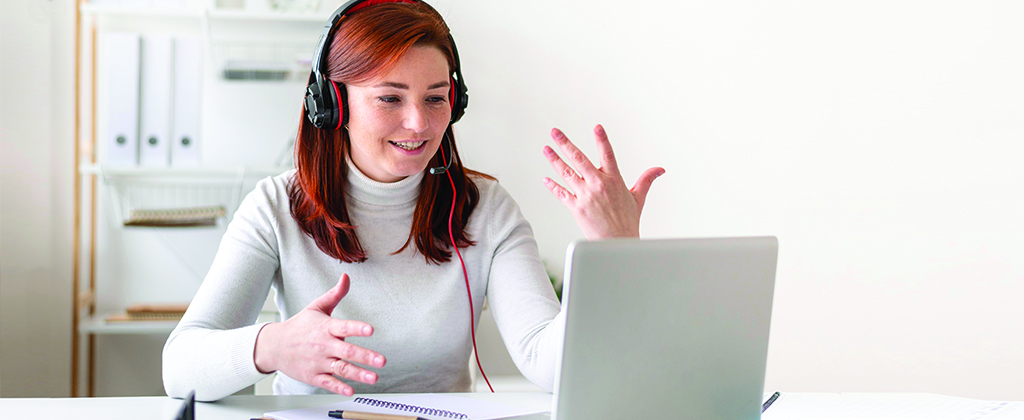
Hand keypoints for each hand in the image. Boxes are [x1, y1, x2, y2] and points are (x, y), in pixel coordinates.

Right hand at [253, 274, 385, 395]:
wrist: (274, 346)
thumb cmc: (299, 326)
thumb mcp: (316, 307)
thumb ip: (335, 294)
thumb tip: (346, 277)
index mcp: (326, 328)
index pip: (344, 327)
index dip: (357, 328)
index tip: (370, 329)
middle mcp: (323, 345)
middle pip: (346, 351)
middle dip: (366, 356)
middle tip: (382, 360)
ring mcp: (318, 362)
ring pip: (341, 369)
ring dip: (358, 374)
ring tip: (374, 377)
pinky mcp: (313, 376)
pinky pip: (328, 383)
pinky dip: (339, 387)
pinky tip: (351, 390)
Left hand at [542, 125, 663, 238]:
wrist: (617, 243)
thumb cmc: (627, 222)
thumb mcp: (639, 198)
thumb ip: (646, 179)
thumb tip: (659, 170)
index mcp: (614, 180)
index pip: (607, 154)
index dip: (602, 140)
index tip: (597, 127)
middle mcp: (598, 185)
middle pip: (578, 159)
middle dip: (565, 143)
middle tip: (555, 132)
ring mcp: (585, 196)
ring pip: (566, 173)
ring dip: (554, 159)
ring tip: (546, 149)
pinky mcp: (576, 207)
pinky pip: (561, 193)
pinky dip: (552, 186)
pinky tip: (545, 178)